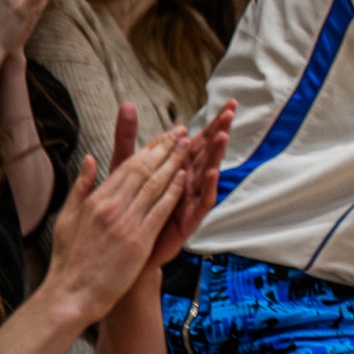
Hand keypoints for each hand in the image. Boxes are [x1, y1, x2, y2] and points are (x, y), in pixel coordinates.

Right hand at [43, 114, 189, 325]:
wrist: (71, 294)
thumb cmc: (69, 259)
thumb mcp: (67, 218)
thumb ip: (81, 187)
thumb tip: (89, 159)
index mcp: (95, 200)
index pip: (127, 166)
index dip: (148, 149)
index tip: (164, 136)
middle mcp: (110, 206)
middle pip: (143, 170)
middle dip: (165, 149)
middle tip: (182, 132)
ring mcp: (125, 222)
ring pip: (154, 185)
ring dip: (174, 163)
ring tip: (189, 146)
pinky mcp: (138, 240)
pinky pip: (160, 210)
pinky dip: (173, 191)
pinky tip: (185, 177)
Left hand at [111, 99, 233, 268]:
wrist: (122, 249)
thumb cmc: (127, 207)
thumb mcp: (124, 167)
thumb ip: (128, 137)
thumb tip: (125, 105)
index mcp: (177, 168)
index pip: (199, 141)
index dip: (212, 123)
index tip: (228, 103)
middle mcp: (188, 182)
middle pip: (207, 152)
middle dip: (219, 131)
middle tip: (230, 112)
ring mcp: (190, 201)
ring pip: (207, 173)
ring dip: (215, 154)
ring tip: (222, 136)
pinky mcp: (188, 220)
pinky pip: (201, 202)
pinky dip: (207, 187)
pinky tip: (211, 173)